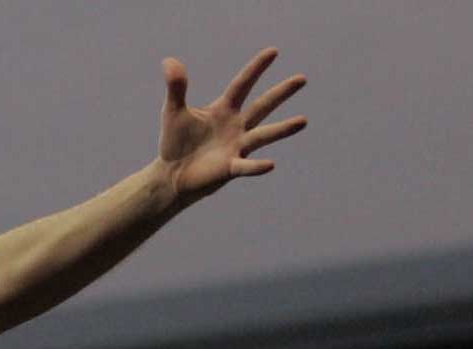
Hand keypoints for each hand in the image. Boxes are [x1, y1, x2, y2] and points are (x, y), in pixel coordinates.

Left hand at [158, 48, 306, 200]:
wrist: (172, 174)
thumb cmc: (175, 142)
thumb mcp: (173, 111)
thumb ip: (176, 87)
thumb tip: (169, 61)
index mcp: (224, 109)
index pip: (242, 84)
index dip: (256, 69)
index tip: (273, 51)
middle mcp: (236, 126)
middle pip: (262, 106)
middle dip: (281, 93)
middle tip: (302, 79)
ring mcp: (236, 147)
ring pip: (263, 135)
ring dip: (282, 129)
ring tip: (303, 120)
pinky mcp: (230, 168)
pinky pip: (246, 167)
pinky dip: (257, 166)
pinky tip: (270, 164)